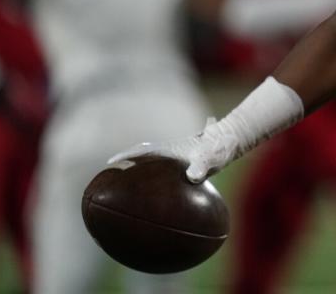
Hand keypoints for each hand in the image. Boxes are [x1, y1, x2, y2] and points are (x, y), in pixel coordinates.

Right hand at [107, 118, 237, 182]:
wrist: (228, 142)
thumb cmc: (218, 149)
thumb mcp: (210, 159)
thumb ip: (201, 167)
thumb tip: (192, 177)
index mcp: (168, 149)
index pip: (141, 151)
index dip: (124, 157)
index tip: (109, 164)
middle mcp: (167, 151)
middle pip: (139, 155)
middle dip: (123, 163)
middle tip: (107, 176)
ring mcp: (171, 157)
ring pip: (147, 162)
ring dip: (134, 169)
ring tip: (121, 185)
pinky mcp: (178, 163)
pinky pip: (158, 170)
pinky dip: (148, 177)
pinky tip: (148, 193)